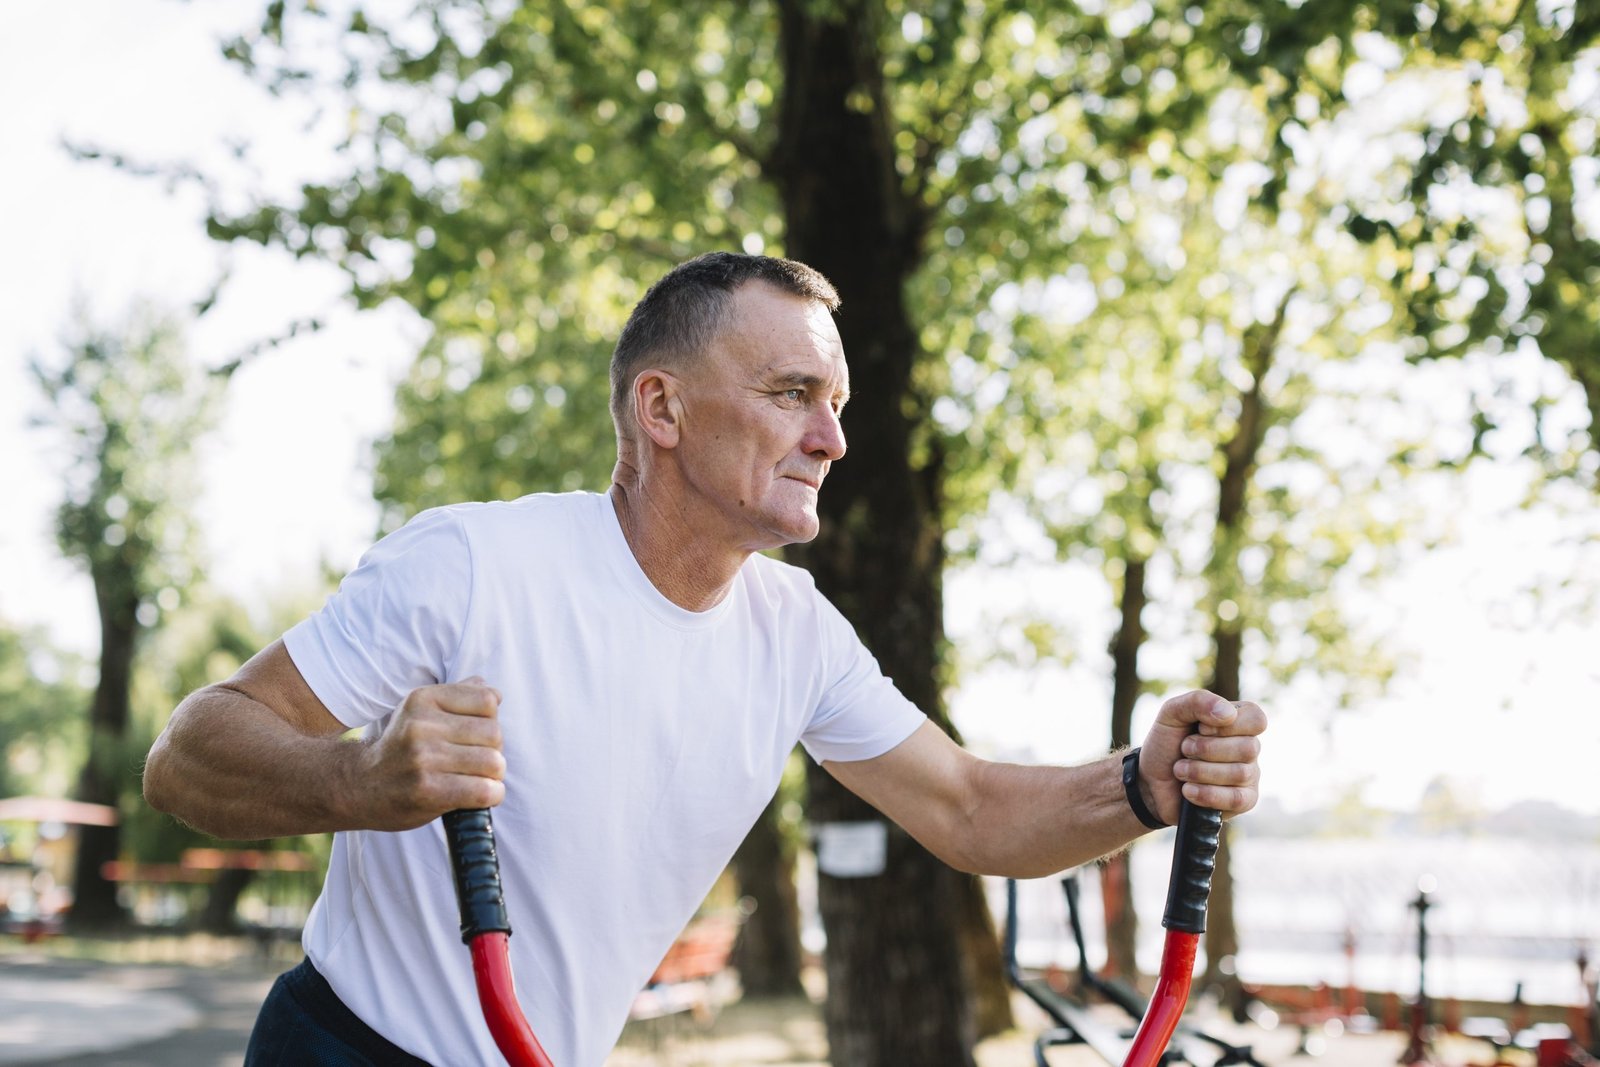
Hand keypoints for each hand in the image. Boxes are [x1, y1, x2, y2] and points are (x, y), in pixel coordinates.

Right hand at [355, 677, 505, 830]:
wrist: (359, 786)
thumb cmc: (401, 748)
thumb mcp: (420, 711)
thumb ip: (458, 697)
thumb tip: (495, 693)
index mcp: (422, 699)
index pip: (487, 700)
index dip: (491, 720)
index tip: (477, 735)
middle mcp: (421, 725)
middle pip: (494, 733)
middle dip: (494, 750)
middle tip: (477, 762)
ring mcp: (423, 758)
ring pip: (493, 762)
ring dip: (494, 775)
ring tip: (478, 779)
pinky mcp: (427, 790)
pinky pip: (484, 791)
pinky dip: (492, 795)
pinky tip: (482, 794)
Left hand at [1138, 690, 1264, 825]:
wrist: (1149, 781)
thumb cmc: (1166, 744)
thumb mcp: (1172, 713)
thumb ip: (1198, 701)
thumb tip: (1229, 714)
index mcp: (1238, 721)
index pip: (1256, 719)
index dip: (1226, 726)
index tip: (1200, 728)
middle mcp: (1249, 747)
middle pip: (1248, 748)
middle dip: (1205, 749)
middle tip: (1184, 749)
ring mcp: (1249, 776)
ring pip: (1240, 773)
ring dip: (1198, 771)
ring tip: (1180, 770)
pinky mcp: (1243, 801)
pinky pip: (1237, 799)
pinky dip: (1205, 794)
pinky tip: (1188, 790)